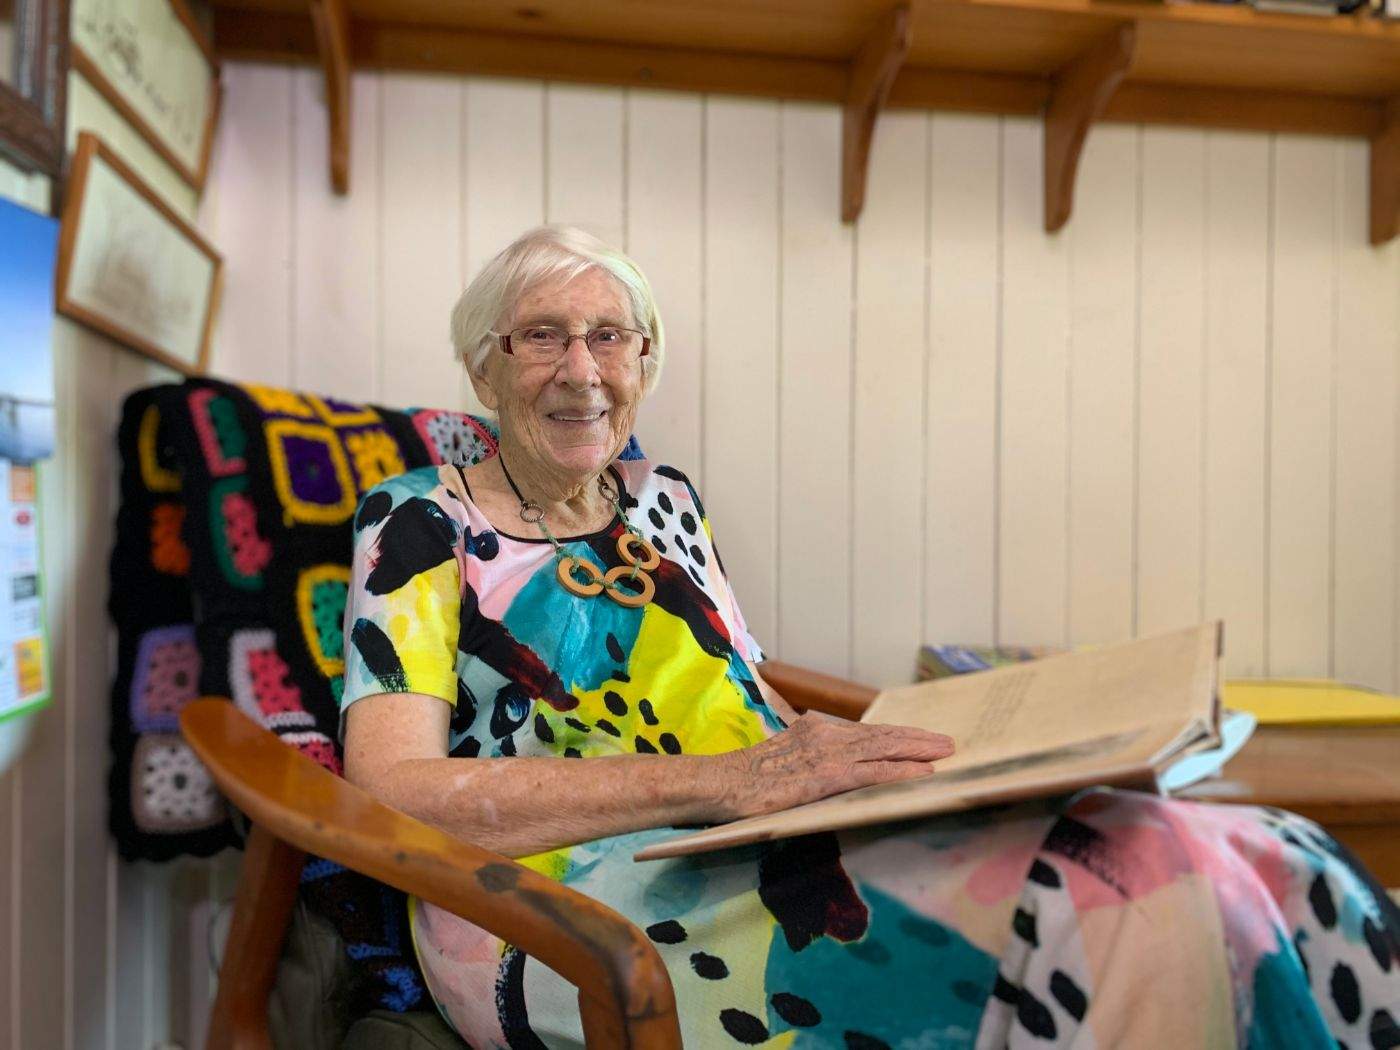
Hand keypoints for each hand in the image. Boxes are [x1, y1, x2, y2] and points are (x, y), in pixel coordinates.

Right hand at [708, 712, 955, 820]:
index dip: (895, 735)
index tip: (919, 738)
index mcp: (814, 728)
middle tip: (947, 741)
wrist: (722, 784)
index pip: (864, 732)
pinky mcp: (826, 775)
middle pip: (880, 734)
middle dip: (916, 738)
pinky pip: (873, 772)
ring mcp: (827, 752)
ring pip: (884, 748)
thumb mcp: (781, 759)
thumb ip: (806, 758)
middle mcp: (825, 733)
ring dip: (919, 750)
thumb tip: (824, 772)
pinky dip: (902, 771)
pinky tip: (924, 772)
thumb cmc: (744, 779)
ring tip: (946, 752)